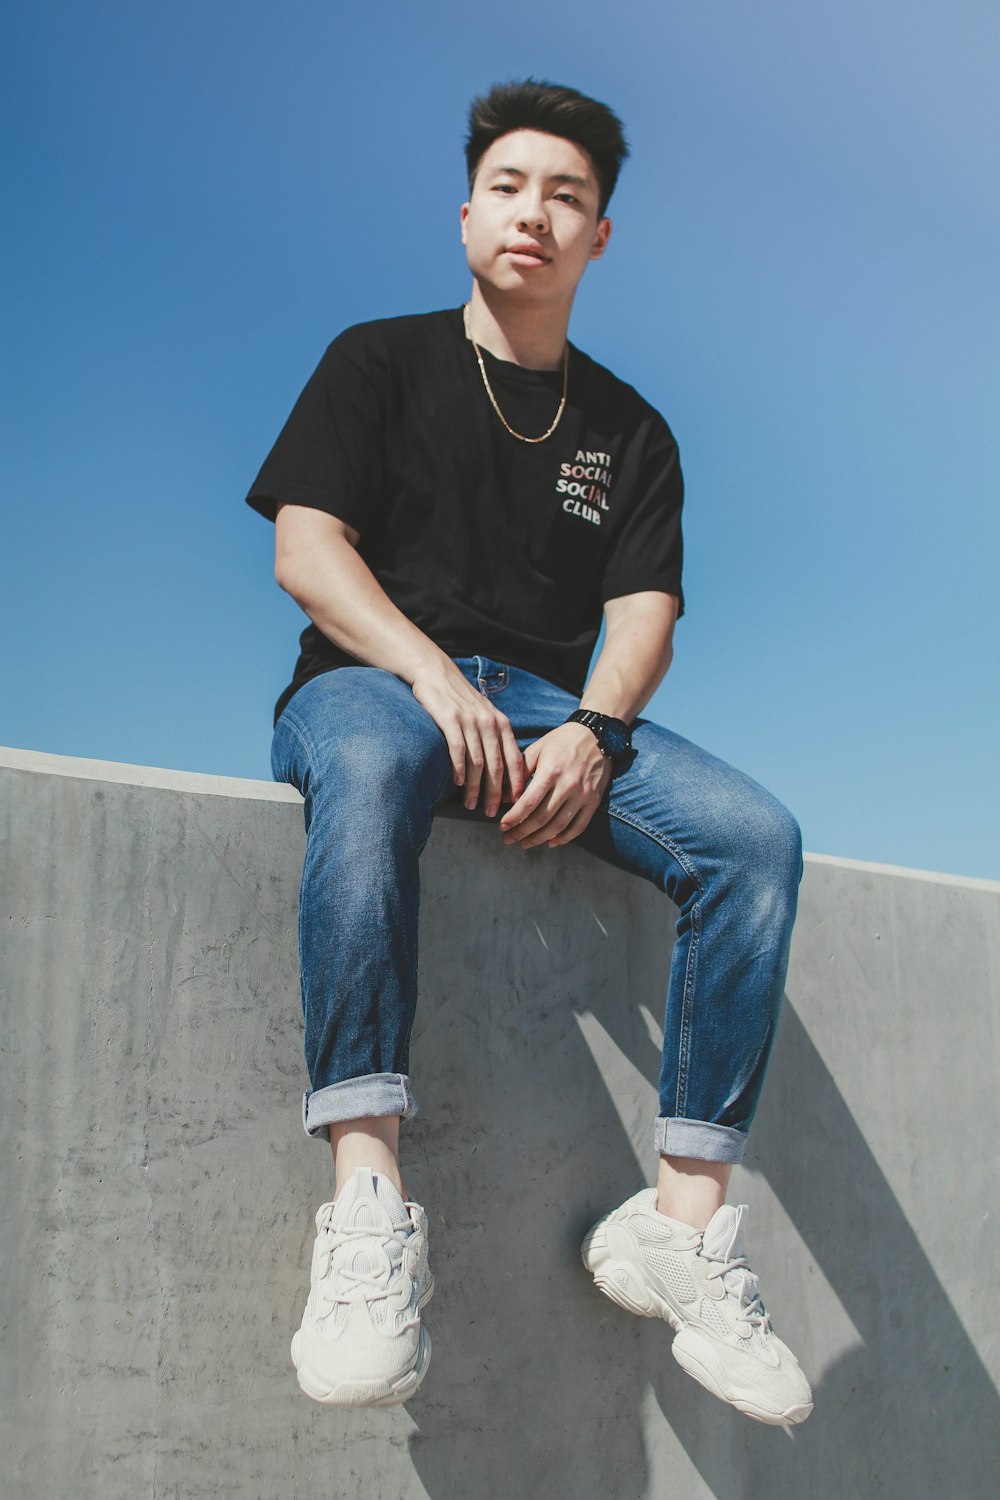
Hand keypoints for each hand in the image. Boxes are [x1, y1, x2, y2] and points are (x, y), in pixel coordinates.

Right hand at [411, 664, 526, 817]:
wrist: (436, 673)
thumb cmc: (460, 699)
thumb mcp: (485, 714)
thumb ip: (494, 737)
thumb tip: (500, 769)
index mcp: (501, 724)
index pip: (515, 759)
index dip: (516, 784)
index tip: (515, 803)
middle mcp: (489, 723)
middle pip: (497, 766)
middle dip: (496, 793)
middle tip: (492, 813)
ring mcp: (470, 721)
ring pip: (478, 763)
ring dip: (475, 787)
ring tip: (471, 804)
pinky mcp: (450, 719)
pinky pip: (458, 750)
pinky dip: (459, 770)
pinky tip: (458, 783)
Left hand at [498, 722, 611, 849]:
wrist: (597, 735)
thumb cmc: (562, 741)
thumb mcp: (537, 749)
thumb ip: (520, 772)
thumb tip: (503, 796)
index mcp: (551, 771)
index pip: (529, 802)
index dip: (514, 818)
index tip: (502, 826)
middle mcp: (568, 785)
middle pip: (541, 818)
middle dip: (521, 832)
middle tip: (508, 838)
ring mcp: (583, 795)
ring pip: (558, 826)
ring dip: (539, 839)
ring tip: (524, 843)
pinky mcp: (594, 801)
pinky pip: (579, 826)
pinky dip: (564, 838)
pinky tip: (550, 842)